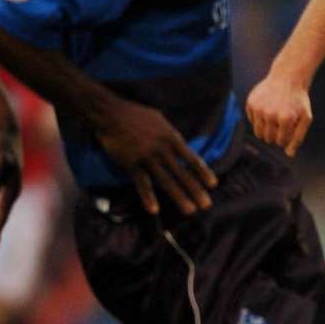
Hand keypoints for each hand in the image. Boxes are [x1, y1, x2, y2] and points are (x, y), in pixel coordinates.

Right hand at [96, 98, 217, 214]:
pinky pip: (141, 183)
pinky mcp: (130, 163)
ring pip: (165, 180)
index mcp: (171, 137)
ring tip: (190, 210)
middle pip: (182, 173)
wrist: (111, 112)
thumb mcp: (160, 120)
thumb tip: (181, 145)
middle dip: (195, 190)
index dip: (202, 172)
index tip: (213, 185)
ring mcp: (146, 156)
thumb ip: (171, 135)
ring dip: (179, 196)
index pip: (191, 158)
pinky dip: (148, 197)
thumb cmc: (136, 115)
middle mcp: (162, 148)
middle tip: (206, 205)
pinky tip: (154, 210)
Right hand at [245, 72, 312, 156]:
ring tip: (274, 119)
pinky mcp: (250, 103)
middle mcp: (270, 114)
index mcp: (285, 119)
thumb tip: (289, 154)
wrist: (288, 77)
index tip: (289, 128)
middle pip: (268, 139)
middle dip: (275, 135)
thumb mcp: (305, 118)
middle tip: (282, 123)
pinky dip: (259, 119)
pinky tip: (267, 109)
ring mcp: (259, 108)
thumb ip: (298, 138)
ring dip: (266, 130)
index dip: (286, 137)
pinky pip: (252, 121)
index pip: (281, 142)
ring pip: (258, 133)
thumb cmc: (298, 100)